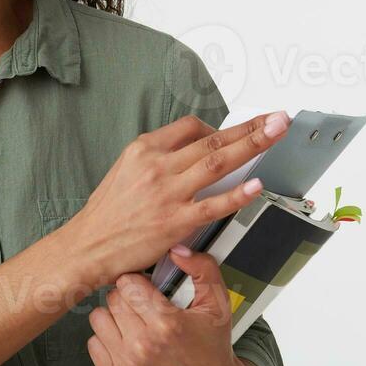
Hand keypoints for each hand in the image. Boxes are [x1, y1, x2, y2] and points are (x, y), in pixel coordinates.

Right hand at [58, 110, 288, 286]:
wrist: (87, 246)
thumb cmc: (108, 213)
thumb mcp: (125, 170)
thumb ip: (158, 159)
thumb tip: (192, 153)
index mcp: (144, 149)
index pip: (190, 127)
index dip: (218, 128)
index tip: (236, 134)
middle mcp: (157, 166)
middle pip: (212, 140)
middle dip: (250, 127)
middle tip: (278, 118)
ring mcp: (167, 193)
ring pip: (217, 163)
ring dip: (252, 145)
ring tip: (276, 133)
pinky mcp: (175, 222)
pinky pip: (213, 205)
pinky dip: (236, 194)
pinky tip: (256, 185)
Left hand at [85, 246, 254, 365]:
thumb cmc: (212, 348)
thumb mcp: (217, 304)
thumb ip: (202, 269)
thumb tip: (178, 249)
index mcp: (167, 324)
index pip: (127, 283)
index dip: (139, 283)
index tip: (148, 291)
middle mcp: (143, 347)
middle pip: (112, 299)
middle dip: (128, 299)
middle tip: (144, 309)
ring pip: (98, 319)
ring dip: (114, 318)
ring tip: (135, 325)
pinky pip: (93, 345)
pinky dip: (107, 341)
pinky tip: (128, 343)